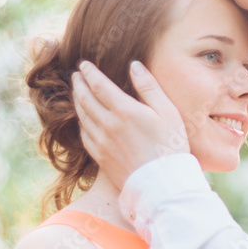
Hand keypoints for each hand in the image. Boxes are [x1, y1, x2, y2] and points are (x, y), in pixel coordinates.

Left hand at [71, 60, 188, 189]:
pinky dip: (81, 123)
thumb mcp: (168, 111)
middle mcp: (108, 125)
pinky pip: (85, 135)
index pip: (98, 85)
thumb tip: (134, 66)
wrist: (163, 184)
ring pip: (82, 117)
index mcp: (124, 110)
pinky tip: (84, 120)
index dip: (89, 72)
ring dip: (77, 101)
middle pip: (85, 99)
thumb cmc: (171, 145)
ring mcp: (102, 142)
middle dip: (79, 84)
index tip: (84, 64)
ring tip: (77, 93)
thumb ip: (149, 87)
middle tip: (76, 75)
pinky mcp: (101, 157)